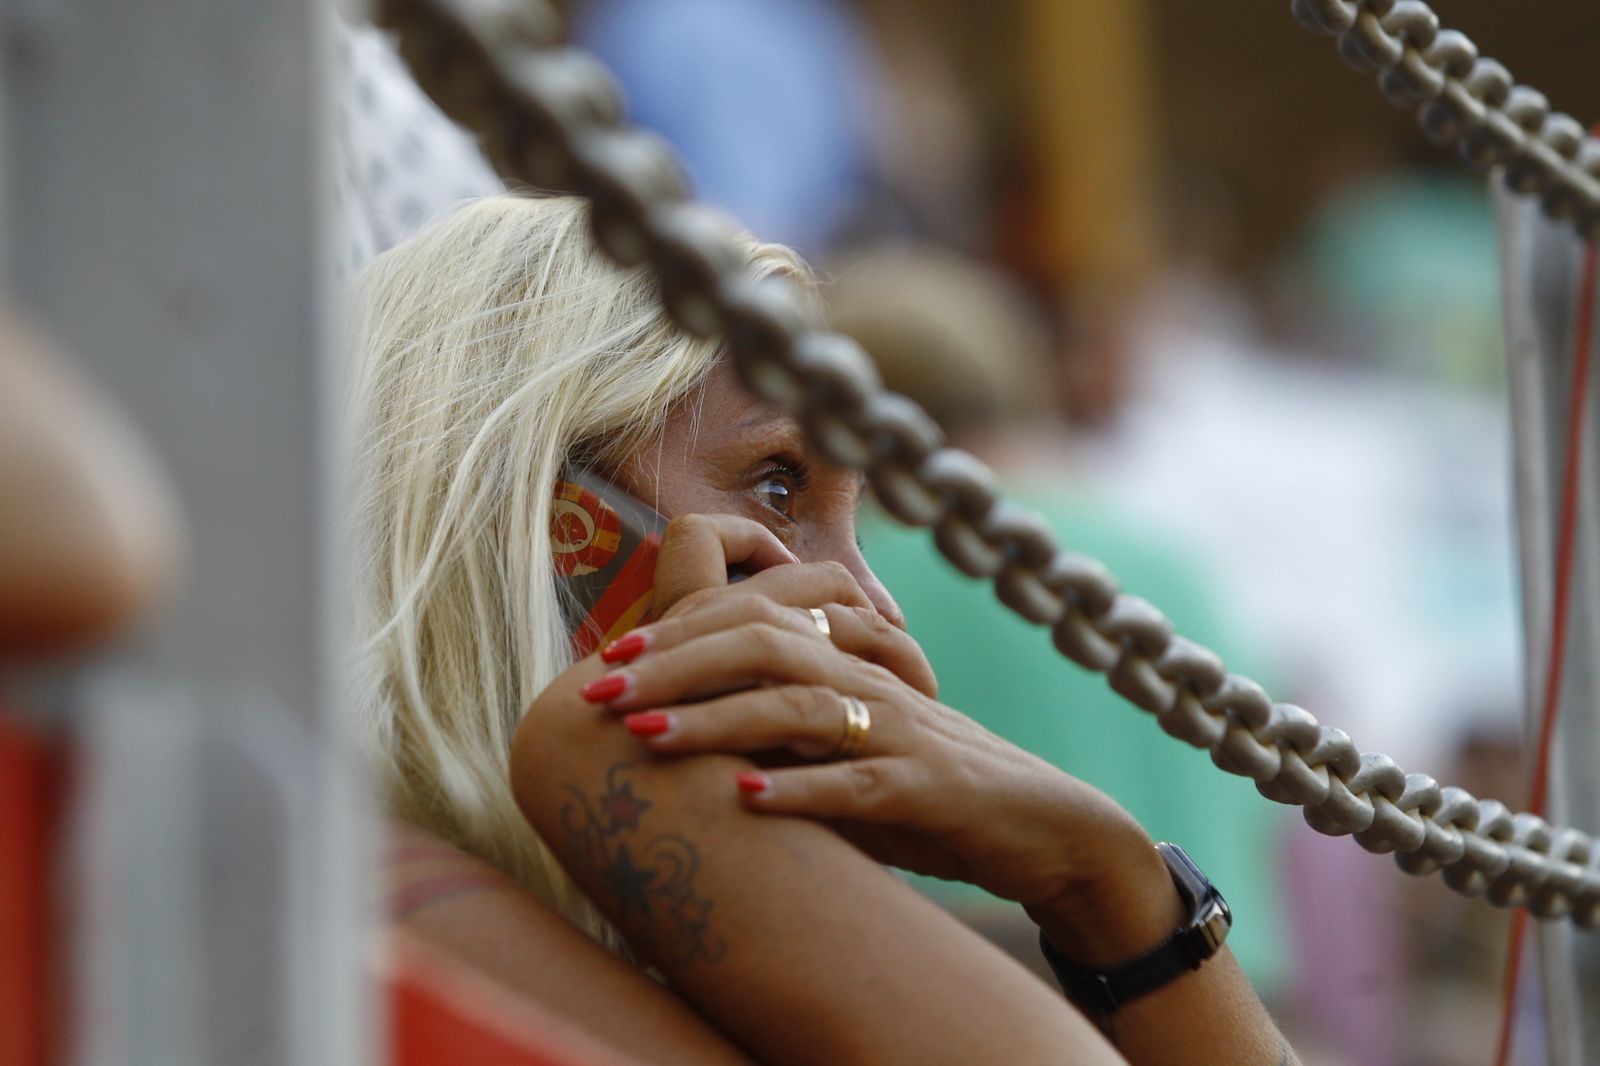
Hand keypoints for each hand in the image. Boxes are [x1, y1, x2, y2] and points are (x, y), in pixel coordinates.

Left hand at [582, 513, 1159, 926]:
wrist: (1040, 825)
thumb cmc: (925, 790)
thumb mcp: (843, 754)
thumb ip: (776, 736)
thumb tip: (678, 738)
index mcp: (844, 663)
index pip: (752, 616)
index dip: (677, 630)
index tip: (610, 660)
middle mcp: (867, 681)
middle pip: (762, 641)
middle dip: (673, 664)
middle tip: (601, 692)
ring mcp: (900, 732)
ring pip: (799, 704)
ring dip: (716, 721)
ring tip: (646, 740)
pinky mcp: (929, 790)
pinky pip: (861, 783)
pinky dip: (801, 790)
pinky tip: (747, 802)